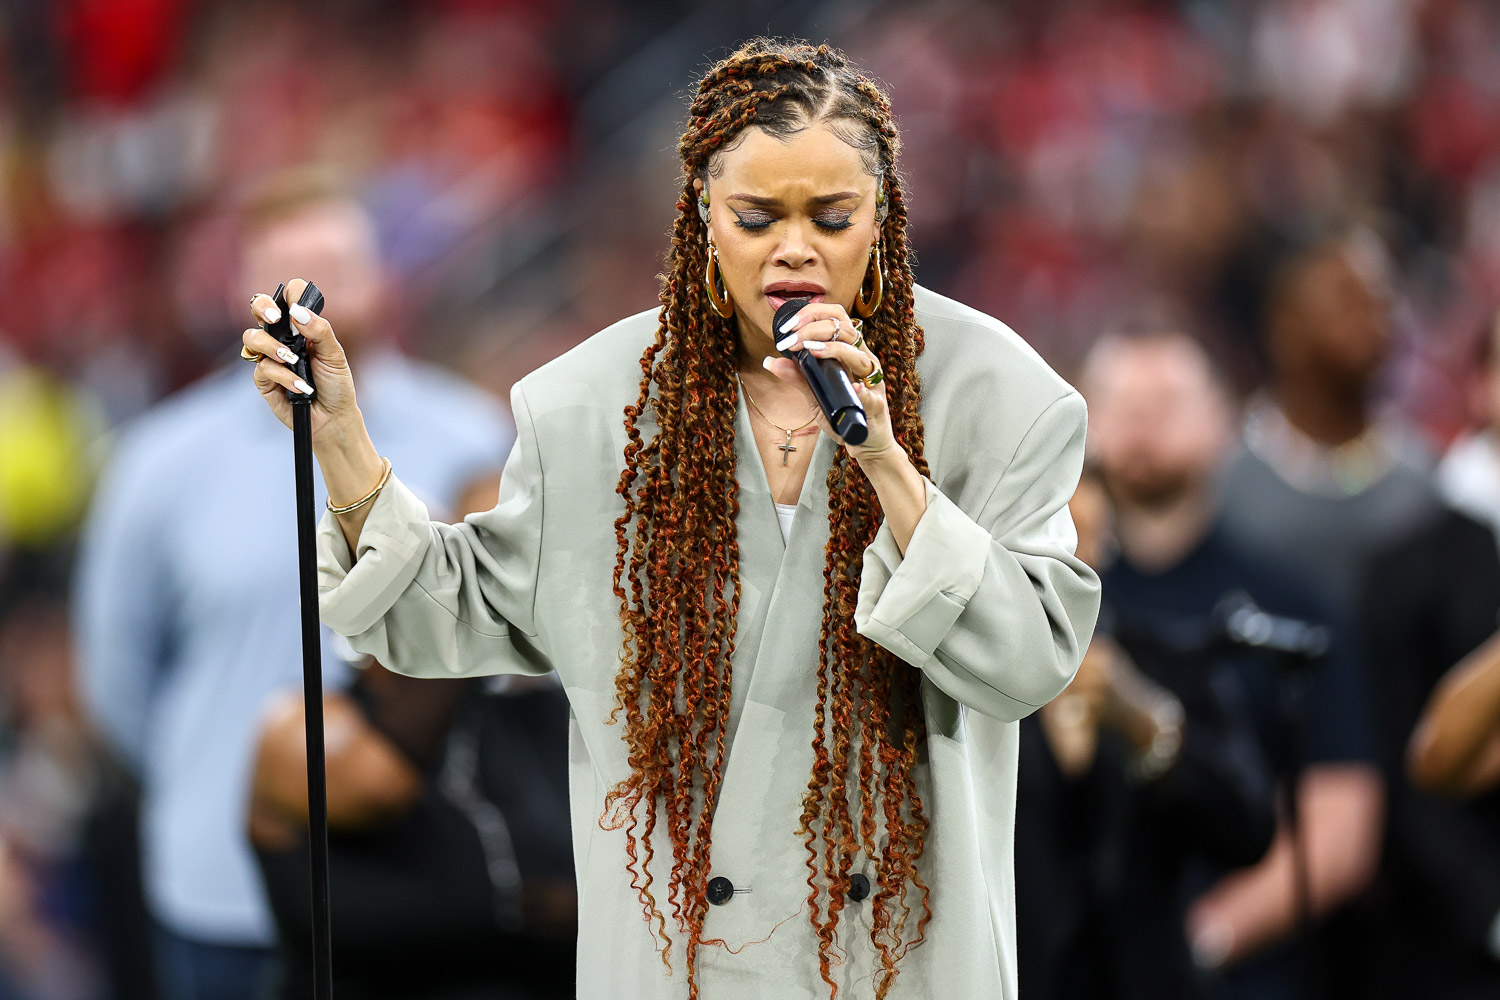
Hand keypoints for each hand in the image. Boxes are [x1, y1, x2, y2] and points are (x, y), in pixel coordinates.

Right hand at [243, 278, 360, 442]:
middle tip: (275, 317)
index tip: (296, 303)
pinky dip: (283, 377)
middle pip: (259, 308)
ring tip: (292, 359)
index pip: (289, 298)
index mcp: (301, 326)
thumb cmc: (335, 384)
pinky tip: (301, 387)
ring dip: (271, 346)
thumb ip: (320, 331)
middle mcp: (281, 337)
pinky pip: (263, 368)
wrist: (332, 418)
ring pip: (252, 337)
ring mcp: (270, 357)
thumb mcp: (335, 355)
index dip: (290, 294)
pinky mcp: (263, 379)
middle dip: (262, 306)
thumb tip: (297, 312)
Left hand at [763, 301, 894, 461]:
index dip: (812, 315)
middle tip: (792, 339)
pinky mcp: (876, 405)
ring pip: (859, 355)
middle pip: (846, 328)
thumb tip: (770, 361)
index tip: (788, 328)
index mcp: (850, 352)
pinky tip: (854, 388)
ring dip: (833, 350)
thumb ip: (797, 377)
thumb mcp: (815, 393)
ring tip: (810, 352)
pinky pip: (871, 395)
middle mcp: (862, 360)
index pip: (836, 318)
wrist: (864, 439)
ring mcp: (871, 381)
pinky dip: (862, 391)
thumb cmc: (842, 413)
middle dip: (815, 328)